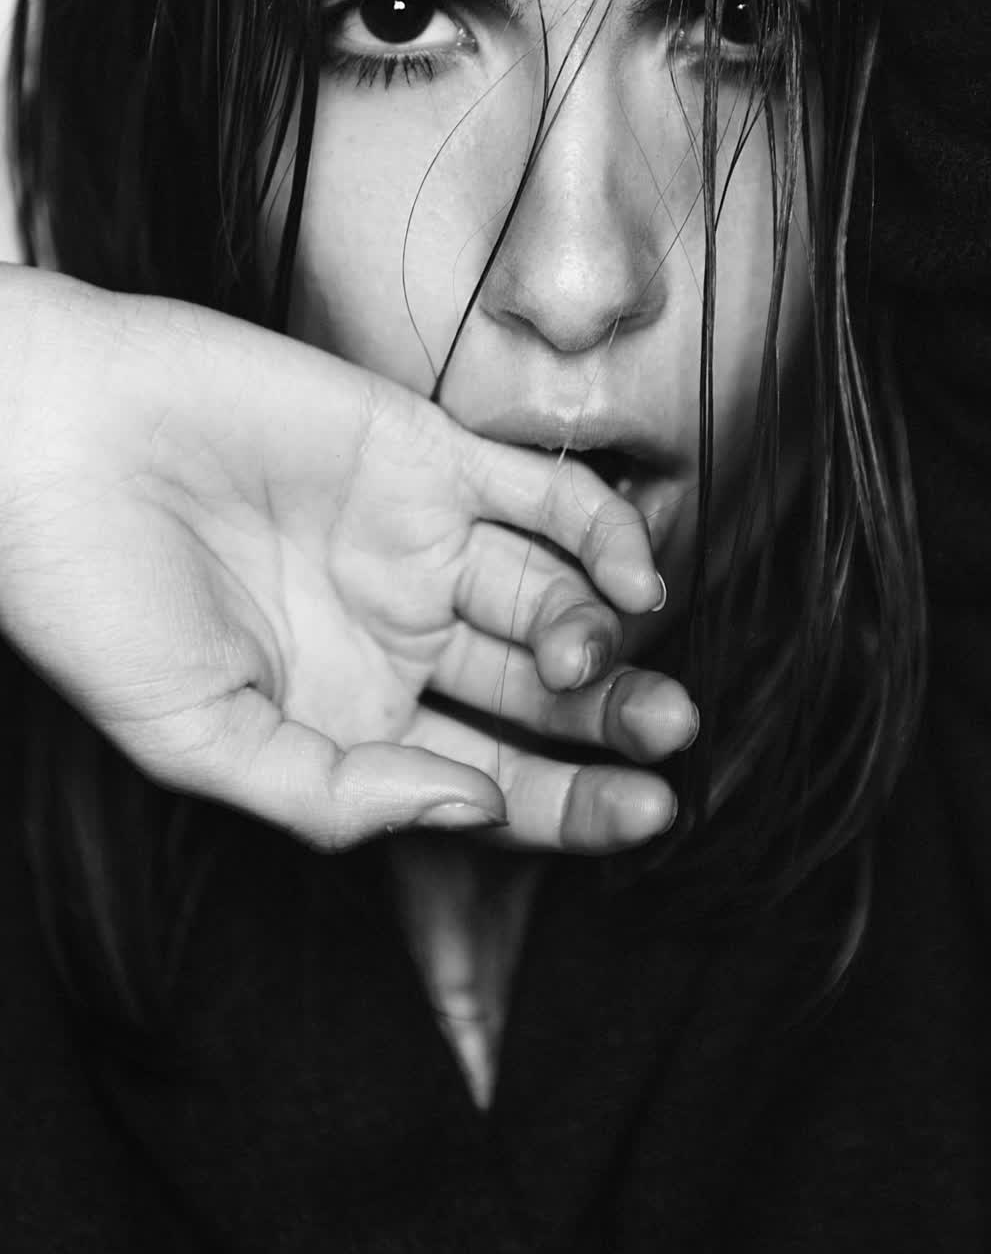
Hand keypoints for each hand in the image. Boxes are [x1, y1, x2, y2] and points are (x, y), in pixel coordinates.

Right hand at [0, 267, 694, 850]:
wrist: (42, 438)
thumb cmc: (88, 596)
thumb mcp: (197, 740)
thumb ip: (334, 794)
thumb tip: (470, 809)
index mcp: (350, 717)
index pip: (494, 777)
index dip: (573, 805)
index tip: (647, 815)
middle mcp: (398, 634)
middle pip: (542, 695)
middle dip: (614, 720)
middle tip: (666, 732)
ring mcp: (418, 543)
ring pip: (555, 596)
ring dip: (606, 634)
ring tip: (601, 656)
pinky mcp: (426, 453)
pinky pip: (545, 495)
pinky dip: (602, 532)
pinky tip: (629, 576)